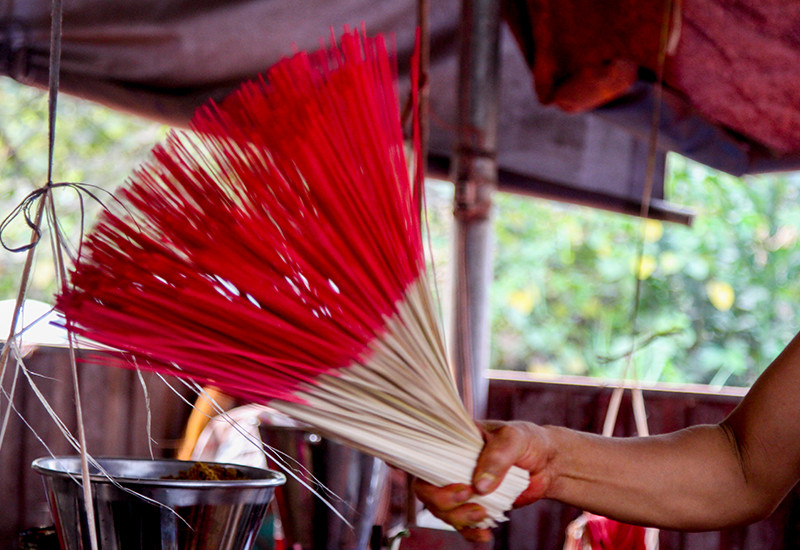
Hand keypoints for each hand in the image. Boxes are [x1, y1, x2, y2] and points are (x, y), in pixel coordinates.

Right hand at [413, 420, 555, 541]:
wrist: (549, 463)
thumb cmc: (528, 441)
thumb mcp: (513, 439)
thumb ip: (496, 458)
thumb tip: (479, 486)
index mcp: (455, 442)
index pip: (425, 457)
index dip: (425, 474)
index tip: (453, 485)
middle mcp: (452, 465)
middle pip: (427, 489)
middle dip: (443, 501)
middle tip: (468, 497)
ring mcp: (462, 486)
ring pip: (442, 509)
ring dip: (458, 517)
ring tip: (483, 515)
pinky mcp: (475, 504)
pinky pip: (462, 524)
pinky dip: (470, 532)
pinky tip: (485, 534)